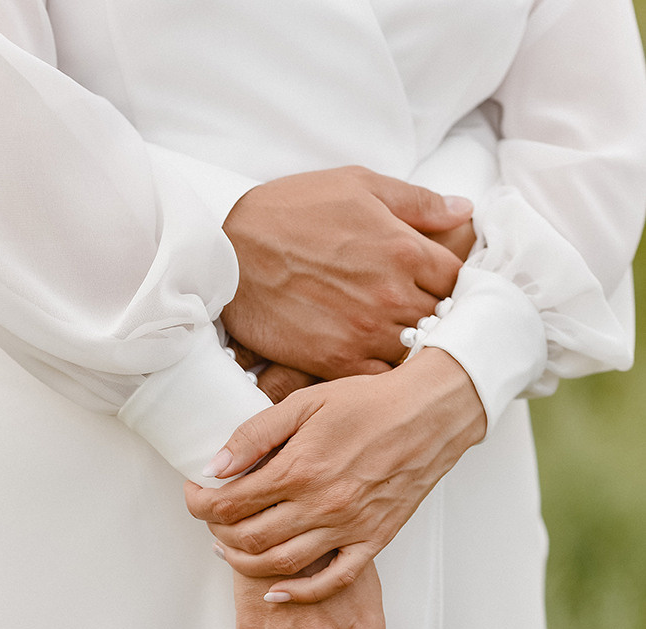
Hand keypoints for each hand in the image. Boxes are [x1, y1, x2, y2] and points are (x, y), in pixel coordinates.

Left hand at [187, 349, 485, 601]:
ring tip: (231, 549)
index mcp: (299, 468)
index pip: (230, 503)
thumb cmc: (368, 404)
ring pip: (280, 565)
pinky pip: (330, 581)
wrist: (429, 414)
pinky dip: (297, 593)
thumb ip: (254, 436)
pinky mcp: (372, 542)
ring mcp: (347, 528)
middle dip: (218, 532)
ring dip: (245, 563)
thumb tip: (215, 467)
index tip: (195, 494)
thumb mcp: (303, 404)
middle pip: (249, 538)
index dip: (200, 503)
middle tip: (212, 518)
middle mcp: (321, 505)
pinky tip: (275, 590)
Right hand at [220, 166, 471, 377]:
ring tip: (396, 338)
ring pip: (415, 352)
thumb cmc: (290, 211)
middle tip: (419, 314)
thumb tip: (464, 210)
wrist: (228, 253)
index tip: (439, 286)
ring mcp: (365, 333)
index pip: (459, 279)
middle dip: (436, 316)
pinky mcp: (337, 361)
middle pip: (443, 320)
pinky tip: (373, 359)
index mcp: (405, 248)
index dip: (453, 283)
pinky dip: (384, 373)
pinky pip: (382, 379)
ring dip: (411, 347)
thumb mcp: (357, 185)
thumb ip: (416, 201)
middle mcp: (393, 295)